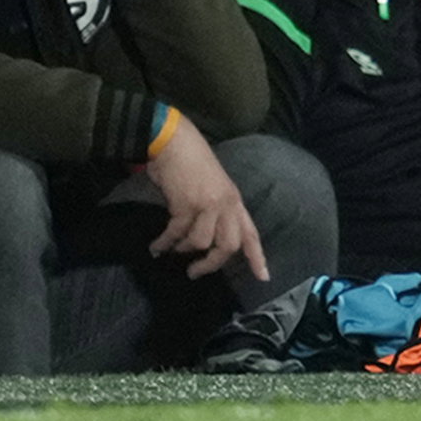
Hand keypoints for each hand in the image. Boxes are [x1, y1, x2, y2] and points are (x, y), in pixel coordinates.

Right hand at [142, 119, 268, 282]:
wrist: (175, 142)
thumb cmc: (193, 163)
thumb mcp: (215, 186)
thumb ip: (218, 209)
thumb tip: (207, 240)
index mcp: (235, 201)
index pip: (251, 233)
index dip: (257, 257)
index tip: (263, 278)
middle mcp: (227, 204)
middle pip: (229, 245)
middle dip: (211, 263)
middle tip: (194, 272)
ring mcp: (208, 204)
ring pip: (201, 243)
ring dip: (183, 250)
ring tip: (171, 251)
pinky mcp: (187, 204)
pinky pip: (176, 234)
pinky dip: (165, 243)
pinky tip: (156, 247)